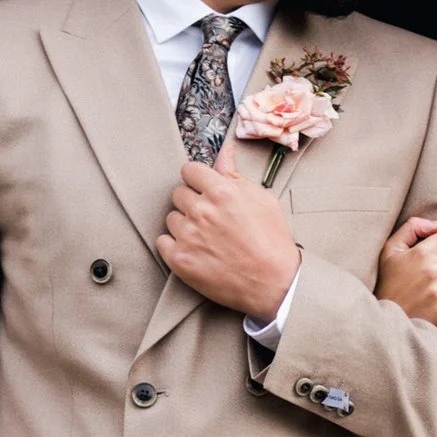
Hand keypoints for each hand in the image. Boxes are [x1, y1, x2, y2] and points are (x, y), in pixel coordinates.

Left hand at [156, 138, 299, 320]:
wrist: (274, 283)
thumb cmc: (272, 242)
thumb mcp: (262, 199)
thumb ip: (236, 175)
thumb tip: (225, 152)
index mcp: (222, 191)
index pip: (189, 170)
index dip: (198, 180)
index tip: (203, 189)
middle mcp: (201, 211)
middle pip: (178, 193)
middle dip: (192, 203)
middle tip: (211, 219)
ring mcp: (188, 236)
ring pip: (172, 218)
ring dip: (185, 225)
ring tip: (207, 238)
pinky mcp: (179, 259)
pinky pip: (163, 241)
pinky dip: (175, 246)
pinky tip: (196, 251)